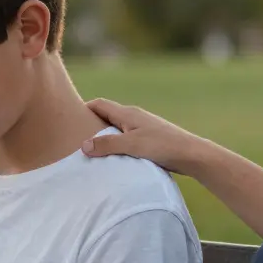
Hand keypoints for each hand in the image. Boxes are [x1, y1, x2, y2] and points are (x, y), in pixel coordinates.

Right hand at [83, 98, 207, 175]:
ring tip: (92, 150)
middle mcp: (134, 117)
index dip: (83, 109)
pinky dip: (117, 144)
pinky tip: (115, 158)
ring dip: (105, 136)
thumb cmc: (163, 146)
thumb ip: (107, 144)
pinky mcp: (150, 140)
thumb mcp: (131, 145)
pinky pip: (126, 138)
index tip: (70, 120)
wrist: (192, 154)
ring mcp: (143, 128)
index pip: (99, 104)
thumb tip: (83, 145)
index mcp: (128, 113)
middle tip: (76, 137)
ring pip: (117, 128)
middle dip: (92, 123)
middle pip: (107, 115)